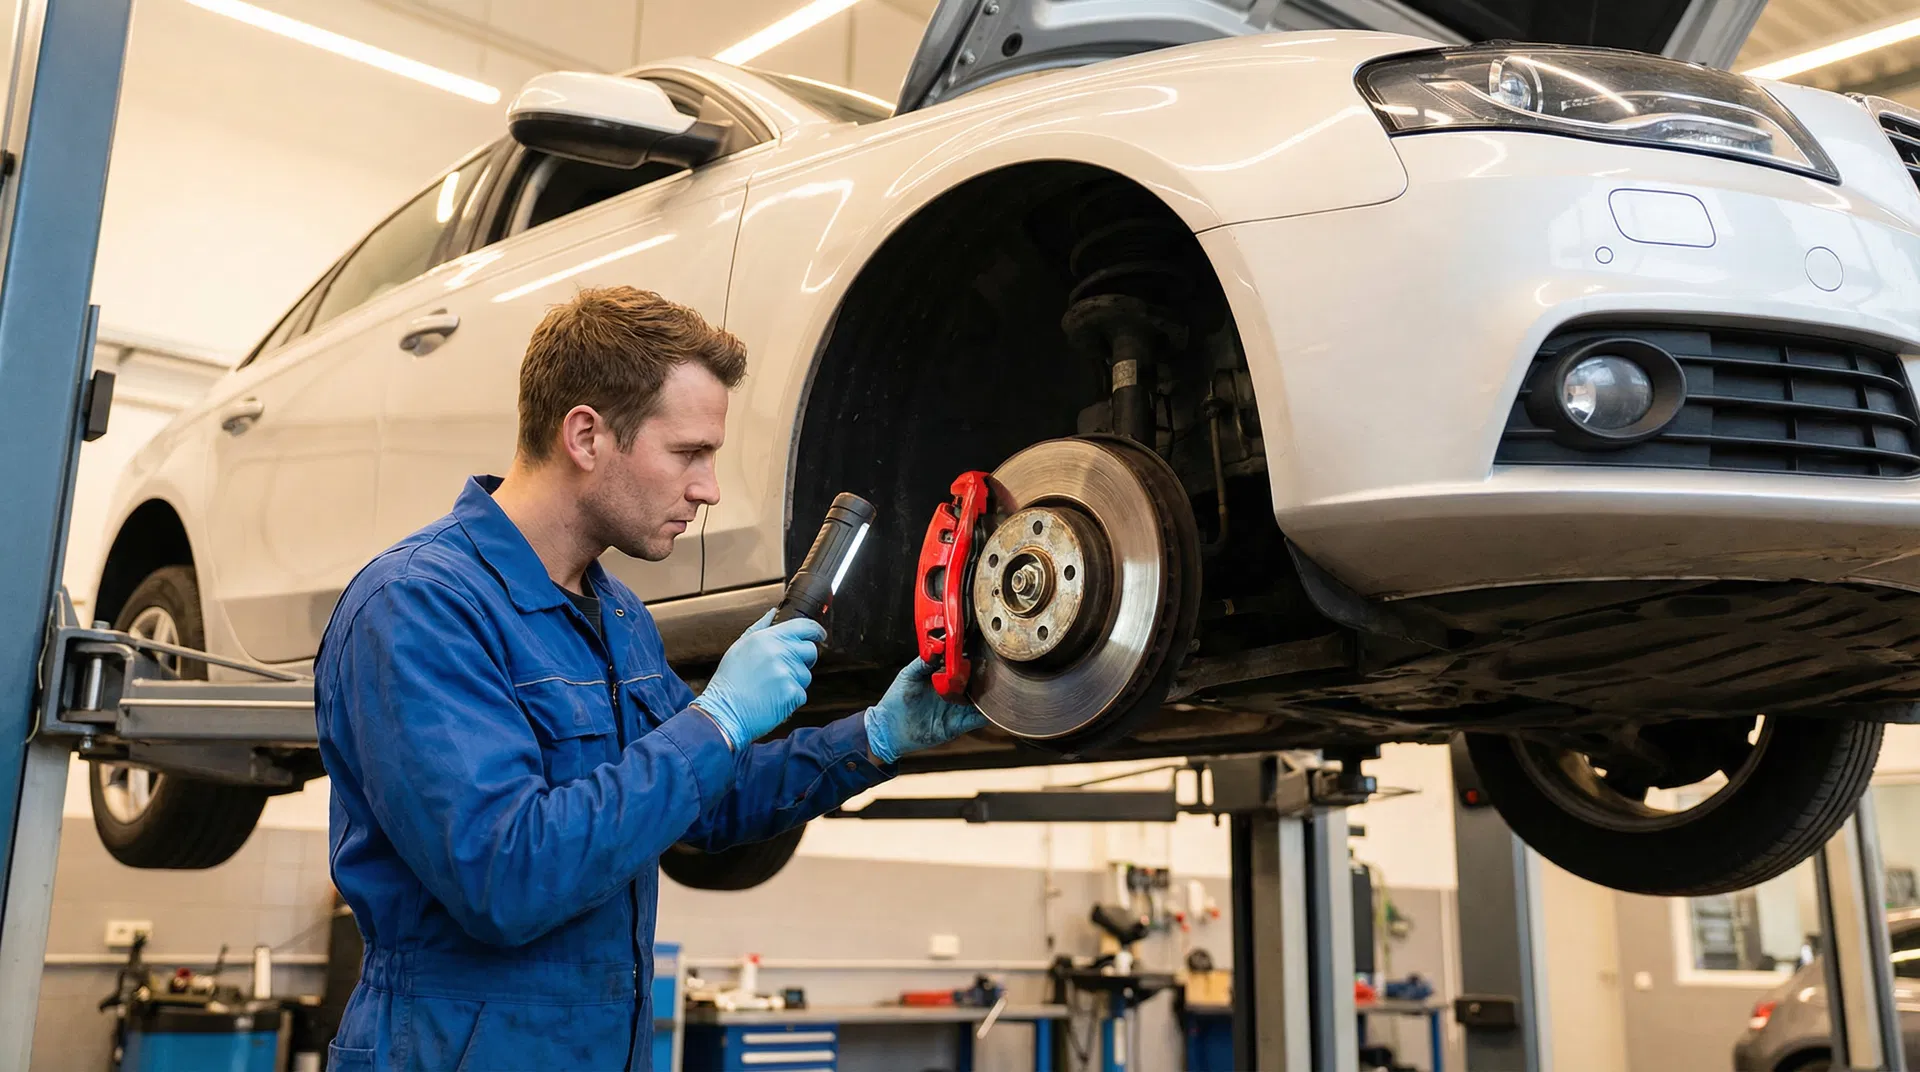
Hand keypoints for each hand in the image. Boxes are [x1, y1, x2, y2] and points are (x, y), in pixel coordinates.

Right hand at [694, 610, 824, 749]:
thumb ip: (759, 627)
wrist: (724, 712)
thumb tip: (773, 613)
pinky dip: (790, 699)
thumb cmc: (729, 681)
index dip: (815, 630)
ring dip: (794, 682)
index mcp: (767, 638)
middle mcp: (779, 652)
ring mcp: (787, 673)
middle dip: (804, 659)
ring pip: (806, 675)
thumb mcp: (739, 647)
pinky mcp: (792, 693)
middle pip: (810, 651)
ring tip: (771, 687)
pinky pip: (801, 694)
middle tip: (786, 669)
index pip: (804, 626)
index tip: (819, 635)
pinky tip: (773, 699)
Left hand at [863, 658, 989, 764]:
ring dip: (988, 693)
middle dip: (983, 674)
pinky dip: (986, 715)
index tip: (978, 648)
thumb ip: (923, 662)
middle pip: (974, 680)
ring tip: (998, 684)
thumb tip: (938, 647)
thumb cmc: (896, 700)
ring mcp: (956, 708)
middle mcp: (952, 691)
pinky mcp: (957, 724)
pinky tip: (993, 708)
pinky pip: (976, 719)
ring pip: (979, 699)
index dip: (970, 657)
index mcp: (941, 677)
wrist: (889, 729)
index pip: (961, 664)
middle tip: (991, 666)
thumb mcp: (908, 675)